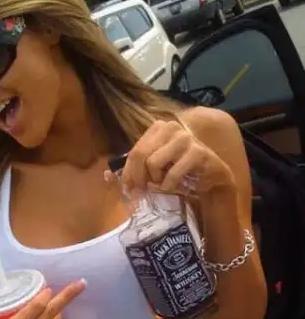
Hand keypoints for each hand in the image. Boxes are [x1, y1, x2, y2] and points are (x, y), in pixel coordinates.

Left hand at [108, 119, 235, 196]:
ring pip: (153, 163)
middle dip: (138, 178)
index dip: (128, 173)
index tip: (129, 189)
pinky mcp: (197, 152)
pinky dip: (169, 185)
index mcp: (158, 128)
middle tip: (143, 191)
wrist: (212, 178)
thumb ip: (133, 170)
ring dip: (156, 180)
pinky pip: (171, 173)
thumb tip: (106, 176)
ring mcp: (185, 138)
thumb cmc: (180, 172)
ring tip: (163, 184)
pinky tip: (173, 186)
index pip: (134, 151)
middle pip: (140, 155)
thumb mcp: (154, 169)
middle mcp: (170, 127)